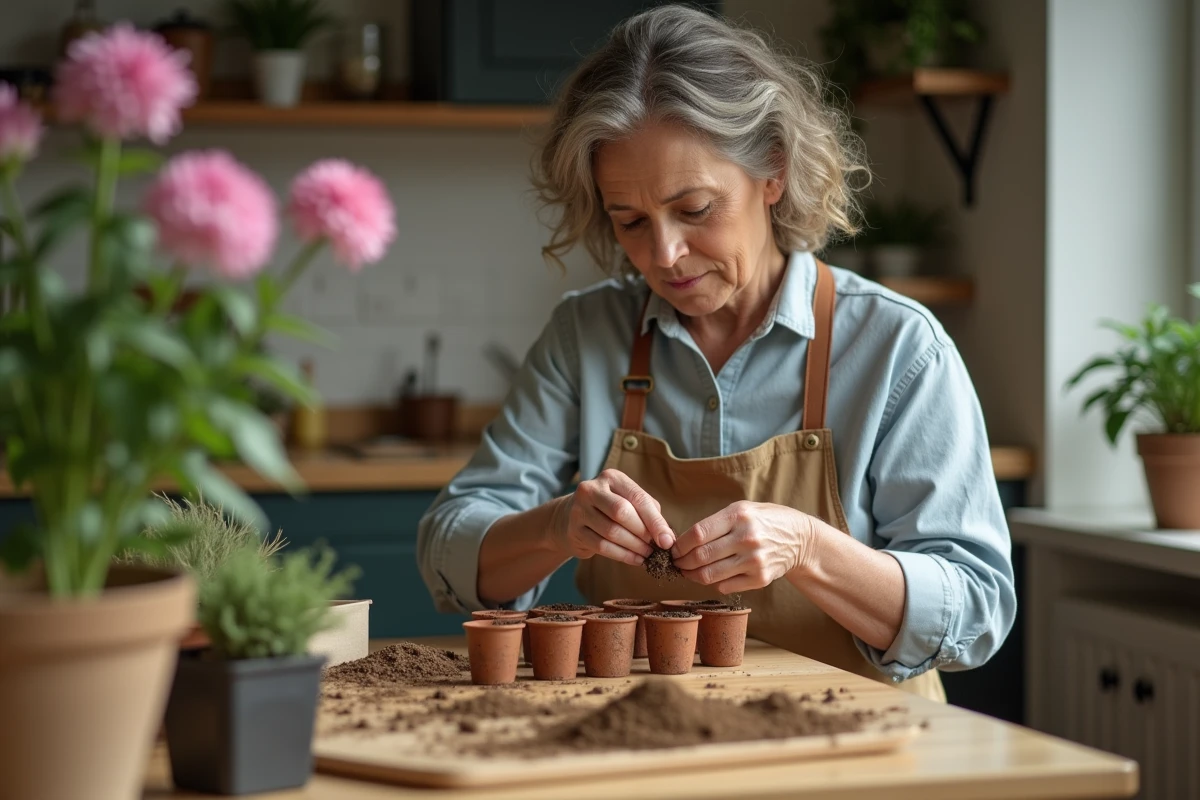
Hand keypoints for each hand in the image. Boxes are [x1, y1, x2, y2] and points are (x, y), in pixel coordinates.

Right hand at [550, 469, 675, 565]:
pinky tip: (635, 560)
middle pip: (622, 512)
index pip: (637, 498)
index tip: (667, 540)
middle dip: (643, 533)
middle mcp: (591, 489)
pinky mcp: (574, 530)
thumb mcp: (628, 501)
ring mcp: (579, 510)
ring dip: (634, 547)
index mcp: (611, 477)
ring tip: (648, 555)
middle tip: (657, 548)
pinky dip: (622, 555)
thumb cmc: (608, 509)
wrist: (568, 517)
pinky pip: (602, 546)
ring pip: (612, 531)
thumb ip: (648, 513)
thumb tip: (667, 537)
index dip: (654, 521)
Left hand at [671, 501, 813, 593]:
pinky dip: (713, 583)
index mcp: (738, 515)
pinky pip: (724, 586)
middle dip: (682, 562)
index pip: (698, 533)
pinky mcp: (759, 578)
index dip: (679, 545)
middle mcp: (746, 538)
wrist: (799, 538)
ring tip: (688, 572)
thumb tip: (683, 542)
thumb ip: (715, 523)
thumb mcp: (742, 509)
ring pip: (709, 575)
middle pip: (701, 556)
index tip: (673, 550)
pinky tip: (712, 576)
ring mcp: (754, 560)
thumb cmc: (764, 521)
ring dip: (692, 576)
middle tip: (676, 563)